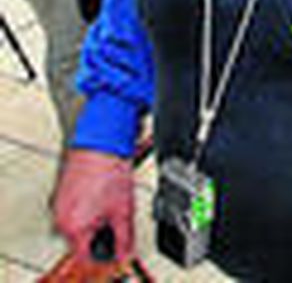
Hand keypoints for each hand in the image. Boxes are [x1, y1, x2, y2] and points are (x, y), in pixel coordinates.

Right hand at [53, 149, 134, 264]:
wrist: (100, 143)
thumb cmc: (109, 170)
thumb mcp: (124, 210)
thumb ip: (125, 237)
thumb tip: (125, 253)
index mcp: (73, 228)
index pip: (86, 256)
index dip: (104, 253)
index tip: (117, 246)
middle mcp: (60, 220)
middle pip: (82, 241)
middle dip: (100, 233)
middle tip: (115, 216)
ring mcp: (58, 206)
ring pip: (78, 225)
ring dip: (94, 219)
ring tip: (109, 199)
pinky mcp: (60, 194)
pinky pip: (74, 210)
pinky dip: (87, 206)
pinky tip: (100, 191)